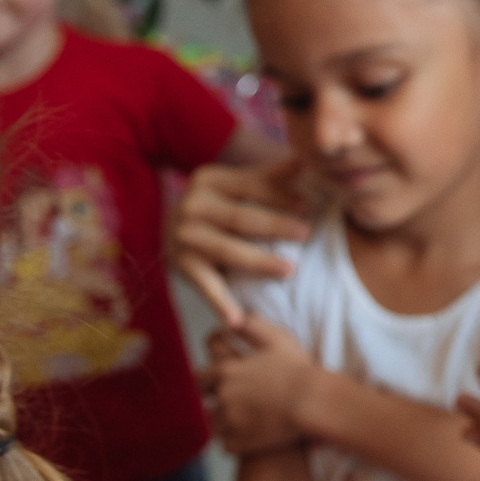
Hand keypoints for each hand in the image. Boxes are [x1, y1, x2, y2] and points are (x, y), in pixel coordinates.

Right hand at [176, 159, 316, 327]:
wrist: (171, 226)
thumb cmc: (218, 204)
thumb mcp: (236, 184)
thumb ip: (268, 175)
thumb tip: (303, 161)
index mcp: (209, 179)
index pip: (250, 185)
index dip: (279, 195)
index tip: (308, 205)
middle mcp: (192, 205)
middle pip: (241, 218)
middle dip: (276, 226)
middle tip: (306, 233)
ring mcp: (185, 237)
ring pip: (228, 251)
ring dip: (260, 262)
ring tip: (289, 271)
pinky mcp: (182, 265)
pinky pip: (205, 285)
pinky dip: (220, 303)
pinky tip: (237, 320)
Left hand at [202, 316, 318, 454]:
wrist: (312, 403)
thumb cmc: (297, 370)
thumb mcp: (276, 338)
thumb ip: (251, 325)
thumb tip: (232, 321)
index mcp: (226, 371)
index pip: (200, 376)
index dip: (206, 377)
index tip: (215, 378)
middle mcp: (223, 396)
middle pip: (202, 401)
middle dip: (210, 400)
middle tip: (227, 399)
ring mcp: (230, 421)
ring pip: (215, 424)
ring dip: (223, 421)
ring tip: (241, 419)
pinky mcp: (241, 442)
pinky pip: (227, 444)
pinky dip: (234, 441)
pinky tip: (247, 436)